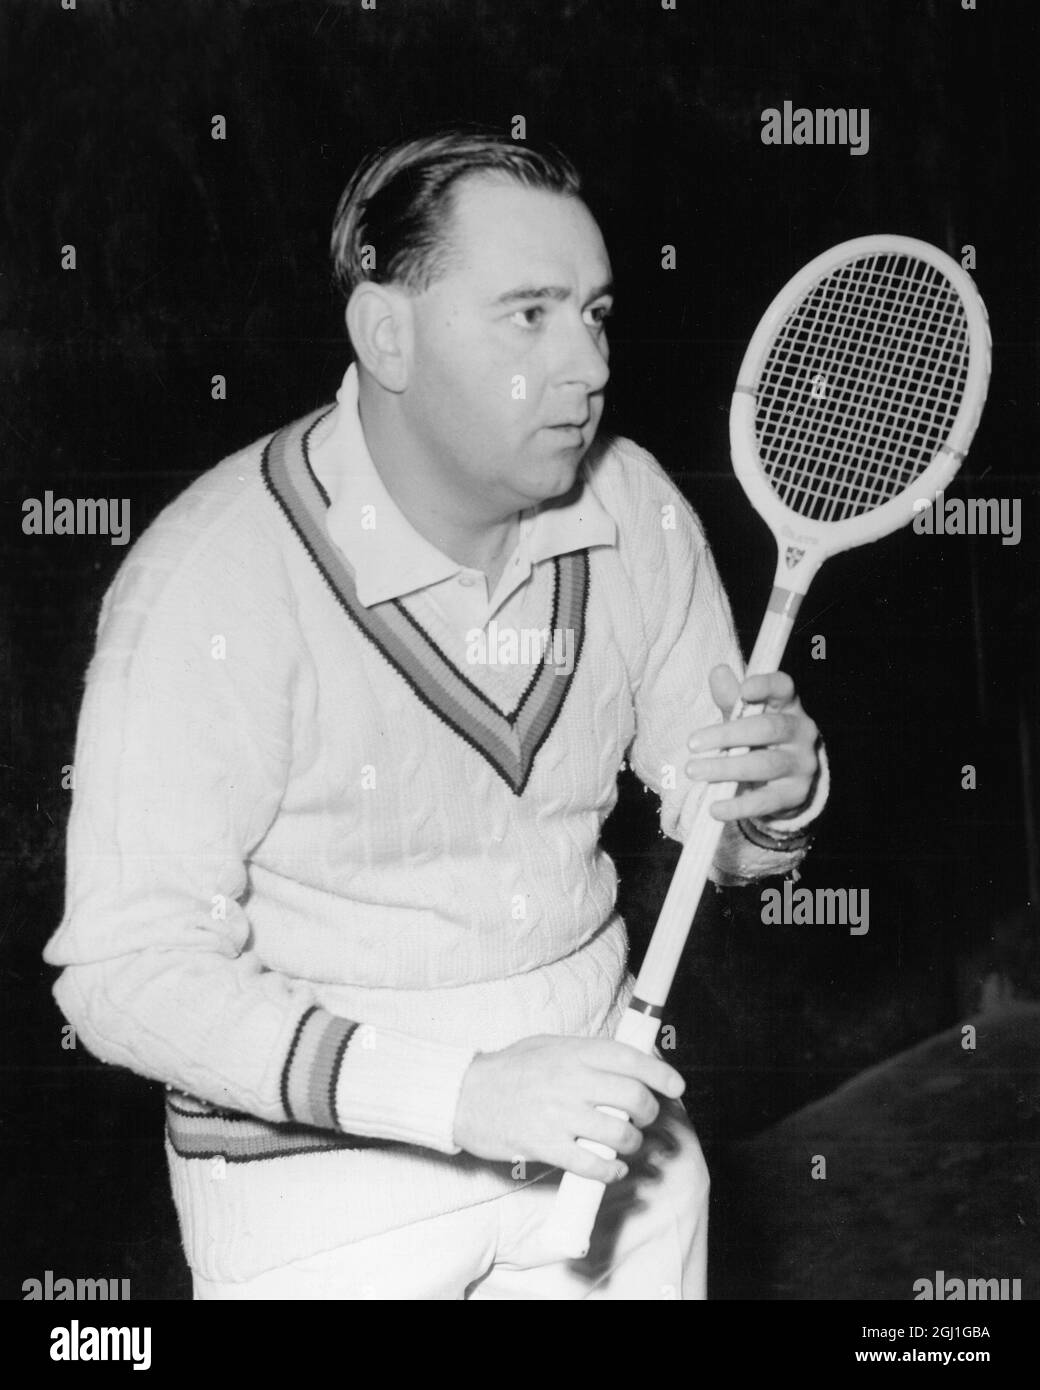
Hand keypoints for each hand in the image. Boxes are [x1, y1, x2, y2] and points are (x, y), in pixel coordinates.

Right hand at [452, 1034, 684, 1182]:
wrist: (463, 1095)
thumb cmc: (508, 1069)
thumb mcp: (547, 1045)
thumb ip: (585, 1054)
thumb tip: (627, 1064)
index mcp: (572, 1051)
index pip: (630, 1059)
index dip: (661, 1073)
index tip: (676, 1086)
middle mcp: (570, 1080)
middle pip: (632, 1098)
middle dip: (649, 1112)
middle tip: (645, 1118)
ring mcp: (558, 1114)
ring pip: (619, 1134)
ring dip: (632, 1144)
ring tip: (628, 1145)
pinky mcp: (546, 1145)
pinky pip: (593, 1163)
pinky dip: (611, 1170)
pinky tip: (613, 1168)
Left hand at [685, 666, 818, 821]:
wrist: (786, 781)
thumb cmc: (758, 739)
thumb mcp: (745, 716)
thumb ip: (731, 697)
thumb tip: (718, 671)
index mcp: (788, 705)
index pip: (783, 687)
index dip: (766, 686)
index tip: (744, 690)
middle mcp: (801, 732)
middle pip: (767, 728)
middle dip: (727, 735)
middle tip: (692, 743)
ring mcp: (802, 764)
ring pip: (765, 764)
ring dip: (726, 768)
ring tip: (694, 771)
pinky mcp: (795, 794)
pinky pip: (765, 801)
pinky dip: (738, 806)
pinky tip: (714, 807)